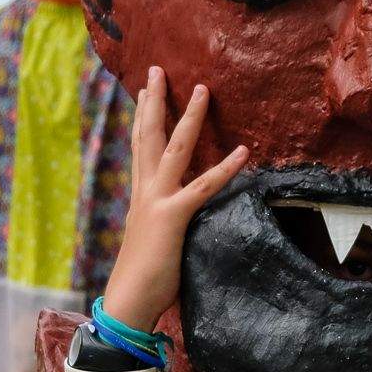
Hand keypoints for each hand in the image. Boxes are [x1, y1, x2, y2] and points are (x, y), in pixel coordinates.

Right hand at [101, 68, 249, 331]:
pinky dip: (225, 169)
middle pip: (148, 136)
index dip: (143, 117)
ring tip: (204, 90)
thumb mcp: (154, 240)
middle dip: (155, 100)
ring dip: (190, 118)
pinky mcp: (173, 217)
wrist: (127, 302)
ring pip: (175, 149)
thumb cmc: (143, 279)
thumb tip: (177, 220)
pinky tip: (244, 152)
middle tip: (158, 69)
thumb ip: (164, 222)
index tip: (145, 91)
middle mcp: (145, 191)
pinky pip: (203, 187)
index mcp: (140, 195)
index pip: (140, 146)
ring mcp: (158, 201)